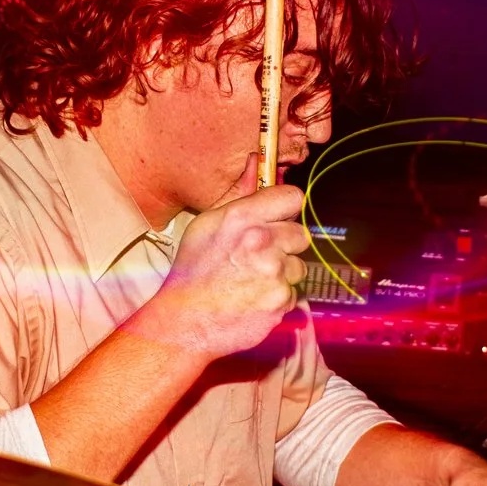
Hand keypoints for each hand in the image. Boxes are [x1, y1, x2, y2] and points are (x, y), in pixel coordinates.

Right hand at [135, 152, 307, 362]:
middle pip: (300, 235)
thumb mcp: (207, 225)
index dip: (285, 210)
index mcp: (242, 218)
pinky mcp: (282, 301)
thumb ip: (239, 196)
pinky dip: (277, 298)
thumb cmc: (193, 272)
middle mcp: (262, 242)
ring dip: (281, 274)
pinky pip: (292, 294)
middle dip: (284, 245)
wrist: (186, 322)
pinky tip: (253, 299)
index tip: (277, 219)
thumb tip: (256, 163)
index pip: (292, 198)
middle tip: (259, 257)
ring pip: (298, 267)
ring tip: (252, 281)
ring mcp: (274, 274)